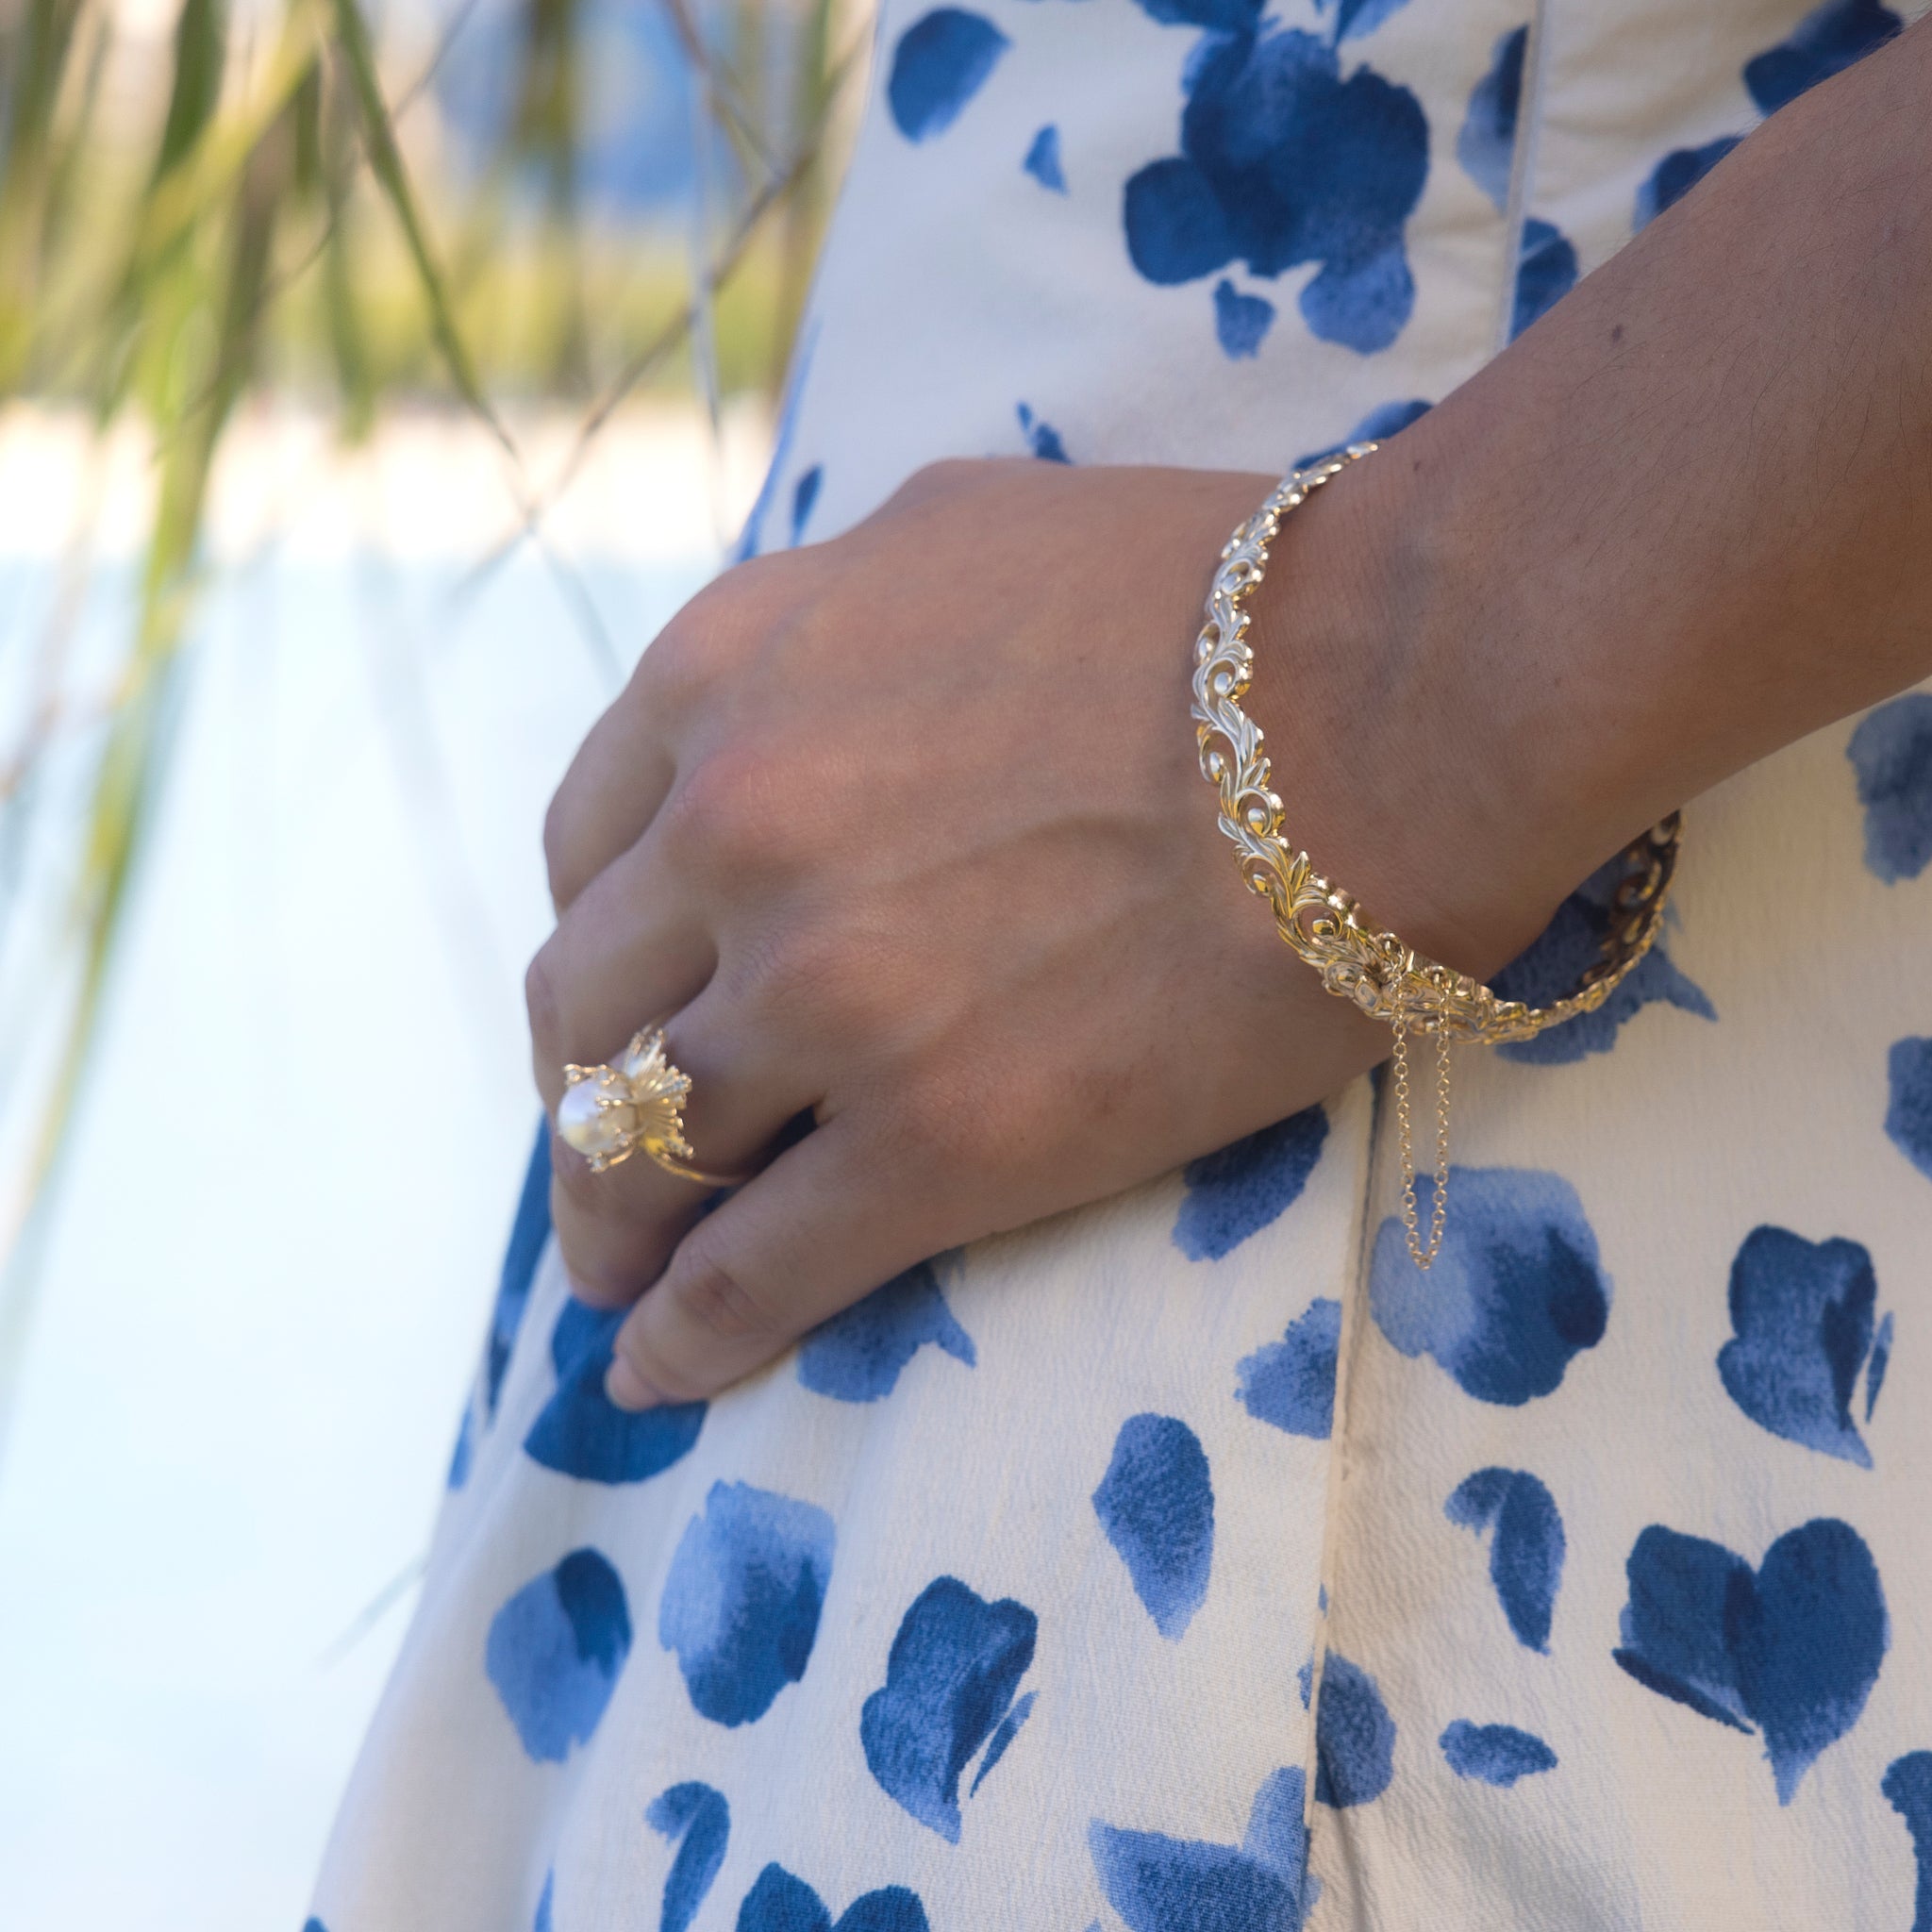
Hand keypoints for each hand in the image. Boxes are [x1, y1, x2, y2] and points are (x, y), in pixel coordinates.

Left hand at [526, 455, 1566, 1408]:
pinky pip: (756, 1269)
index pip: (588, 855)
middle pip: (589, 1014)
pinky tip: (662, 1368)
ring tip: (627, 1281)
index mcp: (729, 673)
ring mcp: (829, 992)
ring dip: (618, 1228)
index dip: (601, 951)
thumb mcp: (954, 537)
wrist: (1398, 699)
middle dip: (584, 1101)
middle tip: (612, 1165)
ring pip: (648, 1151)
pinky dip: (690, 1332)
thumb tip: (772, 691)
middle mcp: (740, 828)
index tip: (628, 1012)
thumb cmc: (1217, 600)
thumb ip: (821, 622)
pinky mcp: (939, 1139)